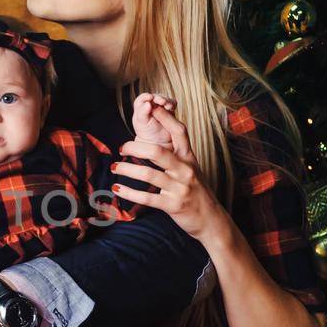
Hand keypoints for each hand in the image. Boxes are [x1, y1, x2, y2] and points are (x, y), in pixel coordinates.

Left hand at [111, 103, 224, 242]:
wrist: (211, 219)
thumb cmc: (196, 192)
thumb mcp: (190, 170)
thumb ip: (176, 157)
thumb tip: (153, 144)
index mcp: (189, 158)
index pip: (180, 132)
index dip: (166, 118)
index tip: (152, 107)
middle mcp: (185, 170)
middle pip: (158, 151)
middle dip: (135, 147)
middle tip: (122, 147)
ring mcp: (179, 188)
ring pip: (149, 174)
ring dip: (128, 169)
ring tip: (115, 167)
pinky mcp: (172, 205)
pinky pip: (147, 197)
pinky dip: (129, 193)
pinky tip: (117, 189)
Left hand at [130, 91, 176, 147]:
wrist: (158, 143)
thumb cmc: (147, 134)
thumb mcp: (142, 123)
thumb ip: (142, 113)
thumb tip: (147, 103)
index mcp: (141, 108)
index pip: (142, 98)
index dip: (146, 97)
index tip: (150, 98)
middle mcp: (150, 106)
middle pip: (154, 97)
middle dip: (159, 98)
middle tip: (162, 102)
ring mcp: (160, 107)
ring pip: (164, 99)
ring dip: (167, 101)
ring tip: (168, 106)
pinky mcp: (169, 110)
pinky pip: (172, 103)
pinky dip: (172, 104)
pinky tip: (172, 108)